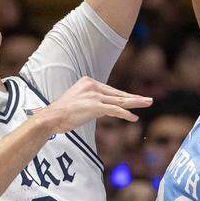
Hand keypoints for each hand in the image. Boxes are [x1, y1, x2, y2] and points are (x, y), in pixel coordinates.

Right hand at [33, 76, 151, 134]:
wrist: (51, 117)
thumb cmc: (63, 113)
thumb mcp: (79, 102)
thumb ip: (93, 102)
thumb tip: (106, 109)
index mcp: (89, 82)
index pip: (111, 91)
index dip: (124, 97)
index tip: (135, 100)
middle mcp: (93, 86)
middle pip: (118, 94)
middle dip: (135, 98)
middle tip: (149, 100)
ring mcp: (94, 96)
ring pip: (119, 100)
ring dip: (136, 103)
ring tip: (148, 104)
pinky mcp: (94, 106)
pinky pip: (114, 110)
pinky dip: (125, 114)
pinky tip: (133, 118)